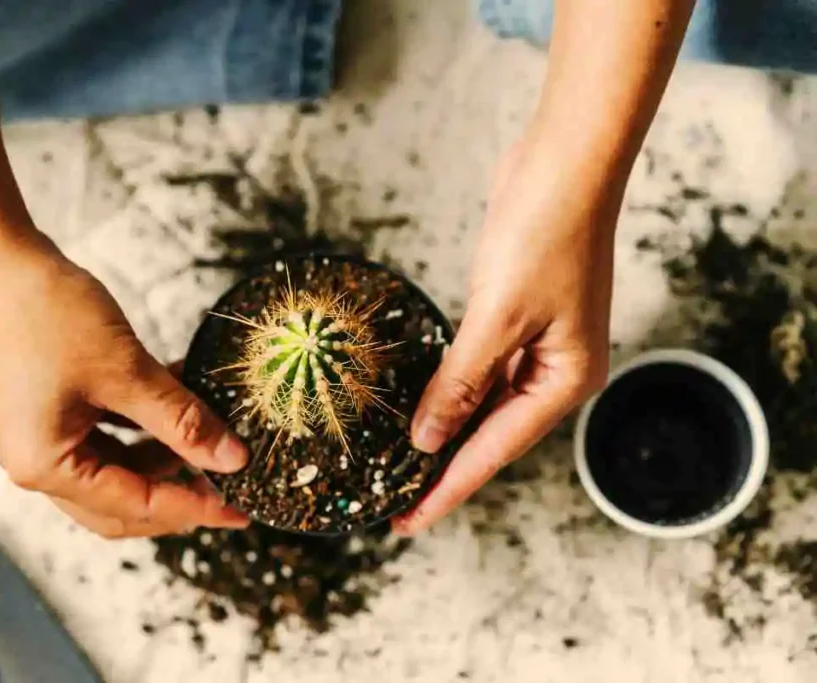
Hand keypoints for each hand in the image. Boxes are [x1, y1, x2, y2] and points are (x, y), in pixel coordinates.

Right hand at [0, 237, 248, 537]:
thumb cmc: (49, 313)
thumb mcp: (127, 372)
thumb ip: (183, 421)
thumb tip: (232, 459)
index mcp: (46, 467)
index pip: (134, 506)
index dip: (193, 507)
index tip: (240, 509)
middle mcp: (36, 462)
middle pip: (121, 502)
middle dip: (175, 495)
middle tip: (228, 486)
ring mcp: (41, 436)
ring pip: (117, 468)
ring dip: (164, 456)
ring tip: (211, 435)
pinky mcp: (49, 409)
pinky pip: (107, 434)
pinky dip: (144, 426)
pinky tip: (181, 400)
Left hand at [394, 137, 618, 533]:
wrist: (564, 163)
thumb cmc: (545, 233)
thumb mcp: (496, 317)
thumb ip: (461, 382)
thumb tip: (428, 438)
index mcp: (565, 380)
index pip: (494, 450)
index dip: (447, 488)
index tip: (408, 521)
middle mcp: (557, 371)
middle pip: (490, 434)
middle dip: (442, 466)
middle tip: (394, 501)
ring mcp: (539, 343)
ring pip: (483, 403)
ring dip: (444, 430)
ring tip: (401, 464)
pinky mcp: (517, 317)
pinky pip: (479, 369)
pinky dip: (451, 389)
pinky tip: (422, 405)